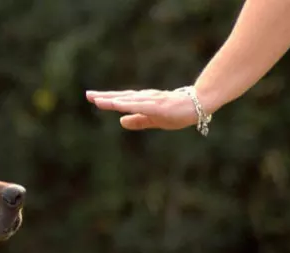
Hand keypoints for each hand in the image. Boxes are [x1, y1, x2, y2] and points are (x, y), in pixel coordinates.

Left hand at [85, 89, 199, 130]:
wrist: (201, 104)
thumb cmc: (179, 110)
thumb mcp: (154, 119)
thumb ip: (138, 120)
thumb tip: (120, 122)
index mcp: (144, 102)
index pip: (122, 100)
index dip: (107, 99)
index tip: (91, 97)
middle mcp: (146, 99)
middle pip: (122, 97)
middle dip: (105, 96)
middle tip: (88, 95)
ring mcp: (152, 102)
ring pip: (129, 101)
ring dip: (114, 100)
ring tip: (98, 100)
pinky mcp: (159, 107)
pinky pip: (141, 106)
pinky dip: (128, 105)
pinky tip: (118, 105)